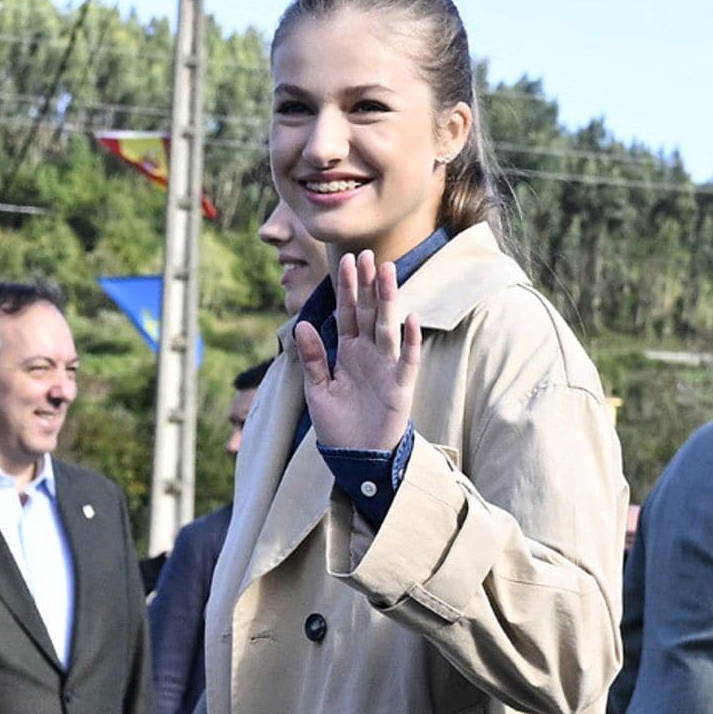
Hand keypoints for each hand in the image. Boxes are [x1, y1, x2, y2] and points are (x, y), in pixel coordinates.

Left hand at [292, 251, 422, 451]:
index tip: (346, 261)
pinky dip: (409, 341)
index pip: (348, 313)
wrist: (356, 458)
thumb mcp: (317, 390)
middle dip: (368, 285)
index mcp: (348, 352)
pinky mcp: (400, 387)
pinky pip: (407, 360)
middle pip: (369, 313)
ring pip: (388, 327)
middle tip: (367, 255)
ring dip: (388, 301)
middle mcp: (369, 354)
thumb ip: (313, 358)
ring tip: (387, 273)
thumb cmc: (337, 425)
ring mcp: (386, 368)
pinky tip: (410, 319)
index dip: (348, 288)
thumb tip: (302, 325)